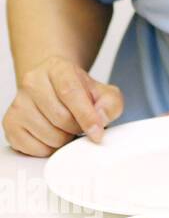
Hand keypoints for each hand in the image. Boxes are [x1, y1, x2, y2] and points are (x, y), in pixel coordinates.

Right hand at [2, 56, 123, 156]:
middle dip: (77, 129)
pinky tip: (53, 134)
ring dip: (64, 139)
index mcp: (57, 68)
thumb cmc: (79, 91)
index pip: (70, 92)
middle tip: (82, 126)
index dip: (86, 116)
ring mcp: (18, 102)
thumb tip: (100, 119)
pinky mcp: (10, 122)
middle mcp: (32, 82)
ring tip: (67, 128)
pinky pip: (33, 148)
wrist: (54, 87)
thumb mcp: (104, 93)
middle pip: (60, 117)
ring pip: (48, 135)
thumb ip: (110, 104)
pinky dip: (49, 148)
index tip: (97, 132)